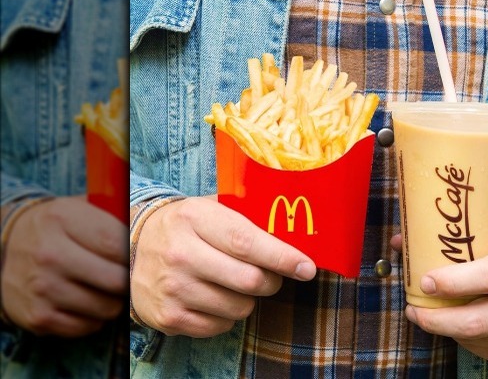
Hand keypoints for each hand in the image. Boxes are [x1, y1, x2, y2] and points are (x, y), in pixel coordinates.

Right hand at [1, 196, 127, 336]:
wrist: (6, 248)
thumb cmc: (59, 227)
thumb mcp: (81, 207)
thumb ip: (116, 214)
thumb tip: (154, 232)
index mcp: (63, 220)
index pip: (119, 244)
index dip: (135, 253)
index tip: (138, 254)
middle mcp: (50, 254)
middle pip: (117, 280)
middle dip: (129, 280)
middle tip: (128, 276)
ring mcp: (42, 288)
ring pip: (106, 307)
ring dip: (114, 301)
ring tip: (108, 289)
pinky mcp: (37, 317)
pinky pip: (88, 326)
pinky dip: (95, 318)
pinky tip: (88, 302)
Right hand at [131, 196, 316, 336]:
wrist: (132, 246)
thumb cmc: (186, 226)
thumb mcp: (210, 209)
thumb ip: (248, 219)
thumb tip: (296, 238)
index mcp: (195, 218)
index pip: (247, 242)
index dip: (282, 257)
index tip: (306, 268)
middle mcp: (180, 253)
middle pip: (250, 280)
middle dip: (272, 281)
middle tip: (271, 276)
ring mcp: (172, 288)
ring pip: (240, 307)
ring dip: (249, 299)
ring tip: (234, 283)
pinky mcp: (168, 317)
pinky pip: (221, 326)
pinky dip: (227, 315)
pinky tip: (215, 297)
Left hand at [390, 229, 487, 364]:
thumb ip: (457, 239)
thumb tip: (401, 242)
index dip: (454, 282)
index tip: (426, 281)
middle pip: (478, 321)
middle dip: (437, 319)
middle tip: (414, 309)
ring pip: (476, 340)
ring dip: (445, 329)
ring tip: (428, 314)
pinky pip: (484, 351)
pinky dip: (464, 339)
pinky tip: (457, 324)